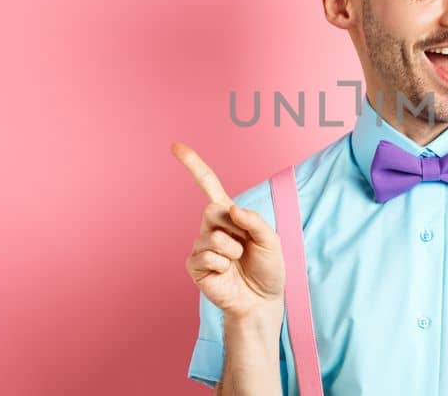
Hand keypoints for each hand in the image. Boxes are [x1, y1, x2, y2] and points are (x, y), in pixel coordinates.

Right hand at [175, 142, 284, 320]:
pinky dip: (222, 265)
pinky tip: (225, 273)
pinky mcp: (195, 265)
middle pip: (212, 210)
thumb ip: (255, 221)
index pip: (208, 185)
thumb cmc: (268, 269)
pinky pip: (207, 256)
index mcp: (229, 215)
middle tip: (245, 246)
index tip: (175, 146)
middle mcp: (211, 227)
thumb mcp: (271, 241)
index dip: (193, 165)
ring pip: (214, 237)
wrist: (262, 301)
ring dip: (233, 251)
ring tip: (238, 262)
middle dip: (235, 228)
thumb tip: (231, 208)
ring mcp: (200, 246)